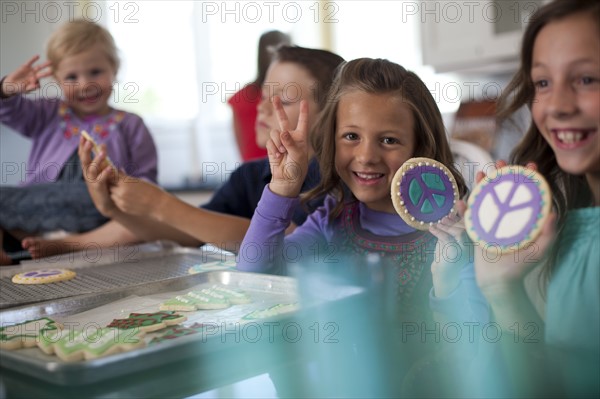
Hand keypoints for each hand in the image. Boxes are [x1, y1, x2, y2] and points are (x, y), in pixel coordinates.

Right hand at [1, 56, 51, 96]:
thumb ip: (31, 88)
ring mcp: (30, 71)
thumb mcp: (25, 89)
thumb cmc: (19, 87)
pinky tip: (38, 56)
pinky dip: (33, 59)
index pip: (39, 83)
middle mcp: (35, 76)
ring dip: (44, 65)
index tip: (33, 85)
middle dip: (48, 73)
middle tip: (53, 71)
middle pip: (43, 74)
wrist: (11, 83)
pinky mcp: (25, 67)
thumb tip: (38, 85)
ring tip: (50, 62)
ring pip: (38, 67)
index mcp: (35, 82)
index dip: (36, 84)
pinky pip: (30, 62)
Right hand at [79, 136, 119, 216]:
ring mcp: (92, 183)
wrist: (108, 204)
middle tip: (89, 140)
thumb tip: (103, 146)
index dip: (82, 146)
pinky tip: (110, 168)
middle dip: (85, 150)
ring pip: (91, 169)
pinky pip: (100, 180)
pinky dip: (104, 174)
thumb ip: (102, 160)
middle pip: (84, 161)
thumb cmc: (106, 186)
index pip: (82, 156)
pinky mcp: (99, 190)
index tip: (83, 135)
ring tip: (102, 152)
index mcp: (88, 170)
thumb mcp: (103, 171)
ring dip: (96, 160)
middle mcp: (87, 175)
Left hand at [109, 177, 167, 217]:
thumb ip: (126, 177)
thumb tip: (119, 170)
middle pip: (110, 185)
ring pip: (112, 194)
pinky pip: (116, 202)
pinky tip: (127, 198)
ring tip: (124, 191)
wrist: (158, 205)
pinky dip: (119, 199)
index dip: (114, 175)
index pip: (113, 175)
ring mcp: (121, 200)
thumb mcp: (138, 181)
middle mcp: (121, 191)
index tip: (116, 175)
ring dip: (115, 192)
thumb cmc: (151, 190)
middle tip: (118, 183)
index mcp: (126, 182)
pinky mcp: (123, 208)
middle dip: (113, 184)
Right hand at [266, 96, 309, 197]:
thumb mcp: (298, 156)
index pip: (302, 122)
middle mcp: (290, 137)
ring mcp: (280, 141)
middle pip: (283, 119)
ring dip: (278, 142)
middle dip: (278, 108)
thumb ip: (290, 143)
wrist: (286, 180)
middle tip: (274, 97)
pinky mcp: (271, 147)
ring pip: (275, 133)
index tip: (304, 101)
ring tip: (282, 153)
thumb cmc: (297, 168)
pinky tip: (277, 157)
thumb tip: (282, 132)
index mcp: (301, 138)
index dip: (303, 112)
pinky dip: (273, 149)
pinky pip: (270, 142)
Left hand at [429, 200, 469, 296]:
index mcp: (475, 242)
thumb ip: (452, 229)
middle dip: (454, 221)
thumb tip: (449, 215)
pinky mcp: (455, 252)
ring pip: (458, 232)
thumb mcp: (451, 241)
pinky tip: (432, 229)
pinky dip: (438, 231)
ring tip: (437, 224)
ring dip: (446, 226)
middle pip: (466, 227)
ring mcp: (466, 249)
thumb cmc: (448, 257)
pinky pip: (447, 238)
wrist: (444, 274)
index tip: (453, 212)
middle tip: (443, 218)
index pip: (471, 226)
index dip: (463, 217)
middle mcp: (474, 246)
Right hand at [471, 161, 556, 296]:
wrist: (498, 282)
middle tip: (500, 162)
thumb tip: (552, 213)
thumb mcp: (539, 251)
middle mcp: (507, 218)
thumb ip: (548, 234)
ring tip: (480, 173)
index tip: (530, 166)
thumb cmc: (520, 268)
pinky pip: (469, 216)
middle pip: (504, 191)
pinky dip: (464, 208)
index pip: (527, 194)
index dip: (529, 178)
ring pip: (485, 198)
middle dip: (501, 175)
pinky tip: (461, 201)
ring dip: (482, 184)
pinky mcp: (476, 229)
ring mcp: (490, 222)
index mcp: (522, 219)